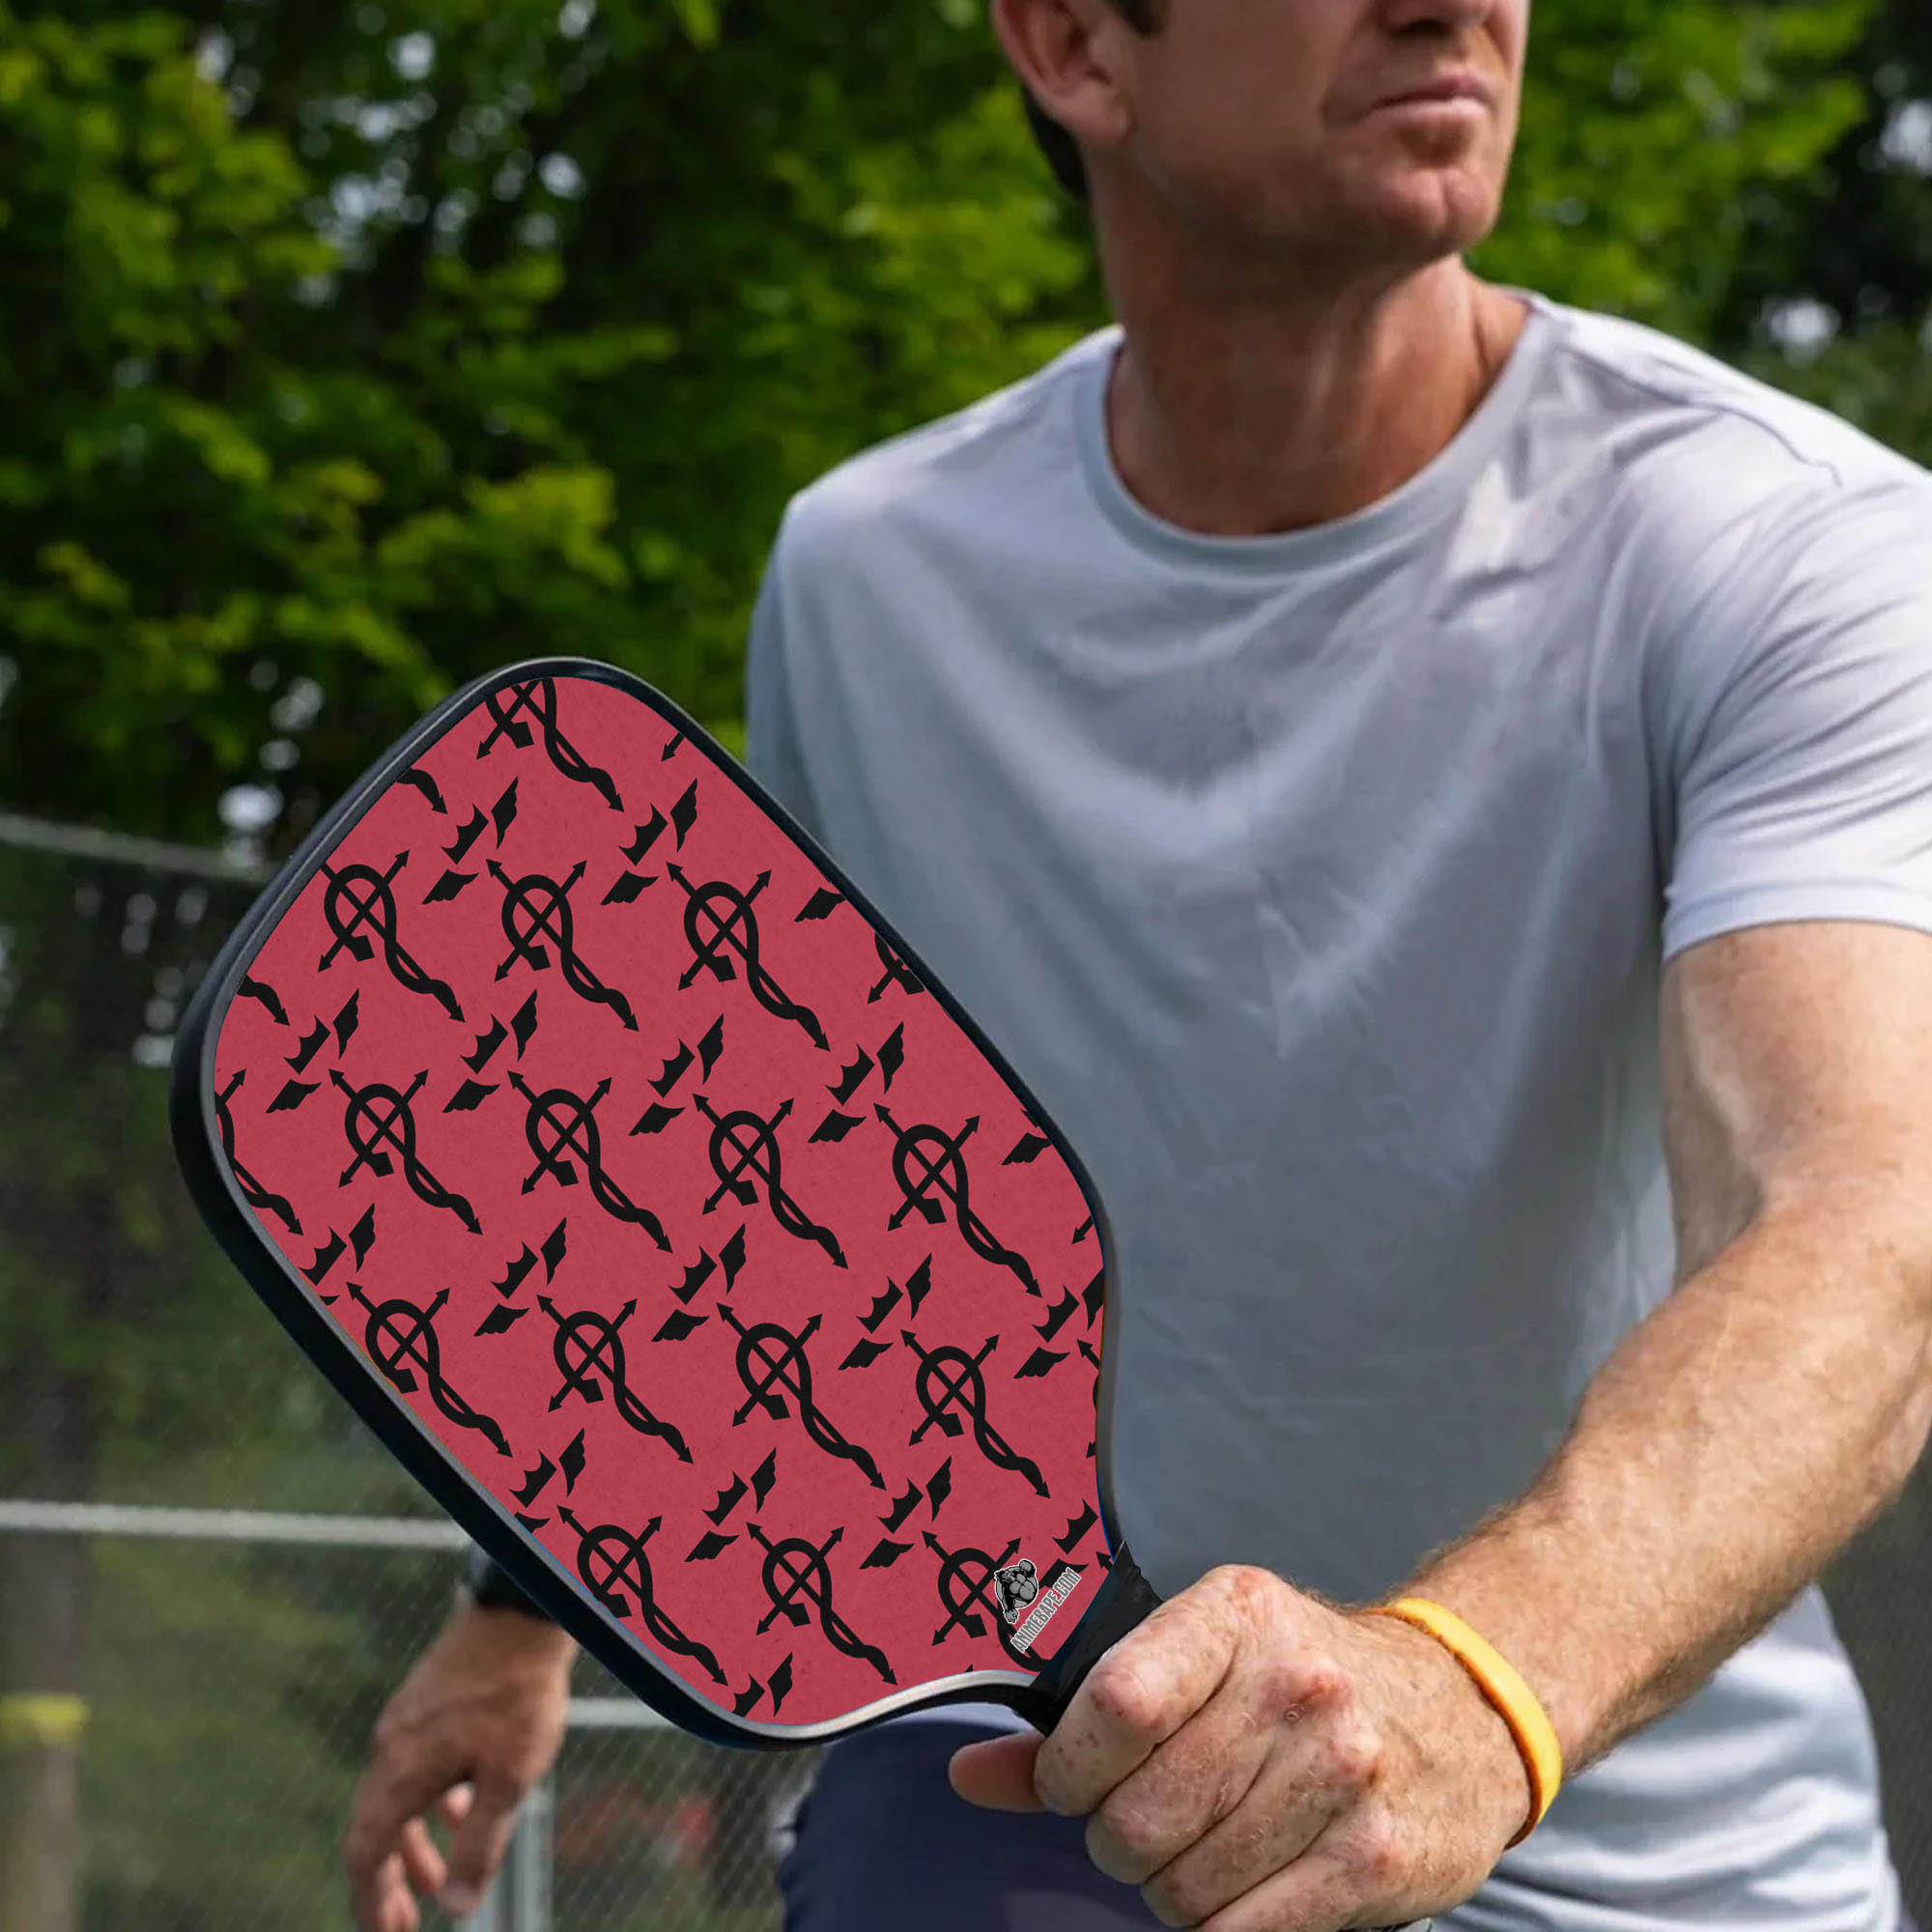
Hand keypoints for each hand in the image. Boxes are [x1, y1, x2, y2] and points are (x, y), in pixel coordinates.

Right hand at [345, 1602, 575, 1930]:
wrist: (522, 1614)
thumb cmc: (517, 1695)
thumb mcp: (509, 1778)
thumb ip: (480, 1845)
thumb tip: (455, 1908)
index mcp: (400, 1772)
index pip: (366, 1854)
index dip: (371, 1902)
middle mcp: (391, 1748)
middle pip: (374, 1830)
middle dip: (388, 1882)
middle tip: (405, 1924)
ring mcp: (407, 1723)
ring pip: (397, 1799)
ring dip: (413, 1845)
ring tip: (438, 1881)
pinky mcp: (428, 1704)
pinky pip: (415, 1769)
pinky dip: (431, 1803)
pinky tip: (463, 1809)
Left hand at [949, 1567, 1529, 1929]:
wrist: (1462, 1710)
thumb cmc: (1299, 1683)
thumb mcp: (1196, 1660)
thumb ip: (1079, 1720)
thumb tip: (971, 1775)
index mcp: (1235, 1615)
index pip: (1116, 1704)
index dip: (1066, 1768)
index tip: (1071, 1784)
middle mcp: (1296, 1686)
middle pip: (1138, 1816)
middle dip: (1117, 1840)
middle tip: (1148, 1822)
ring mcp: (1343, 1774)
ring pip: (1182, 1889)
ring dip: (1170, 1889)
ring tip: (1206, 1847)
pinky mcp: (1377, 1860)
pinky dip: (1219, 1928)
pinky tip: (1243, 1885)